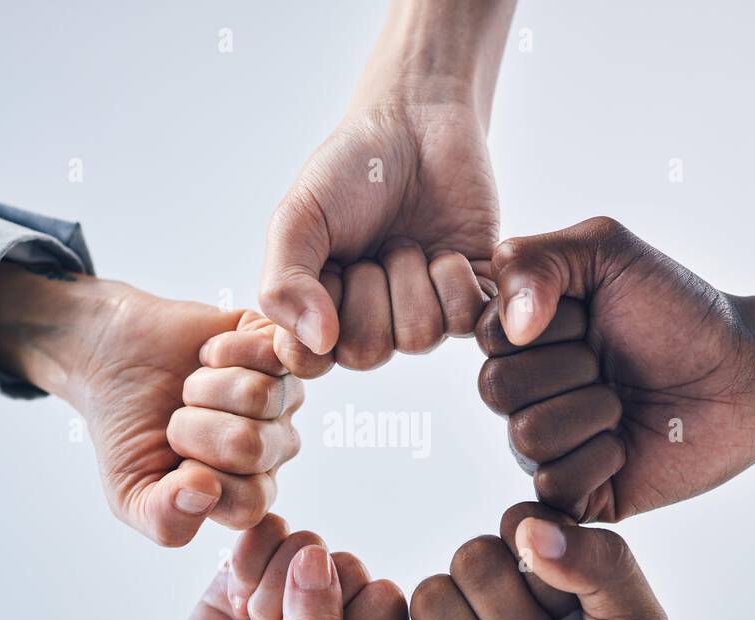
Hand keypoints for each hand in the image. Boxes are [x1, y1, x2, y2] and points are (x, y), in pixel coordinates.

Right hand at [0, 263, 301, 545]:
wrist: (111, 360)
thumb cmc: (128, 431)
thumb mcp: (130, 494)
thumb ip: (166, 519)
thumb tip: (205, 493)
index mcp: (248, 491)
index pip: (250, 503)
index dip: (200, 479)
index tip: (174, 463)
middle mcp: (274, 447)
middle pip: (252, 446)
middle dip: (194, 428)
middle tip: (176, 418)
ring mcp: (283, 396)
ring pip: (260, 396)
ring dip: (205, 387)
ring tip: (188, 388)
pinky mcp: (278, 347)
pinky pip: (274, 352)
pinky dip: (224, 350)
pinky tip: (207, 355)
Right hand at [130, 516, 406, 619]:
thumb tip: (316, 555)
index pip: (384, 599)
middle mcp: (335, 619)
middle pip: (345, 564)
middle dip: (305, 600)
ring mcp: (289, 594)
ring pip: (304, 542)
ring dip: (274, 580)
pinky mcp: (244, 578)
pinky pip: (262, 533)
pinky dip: (248, 557)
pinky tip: (234, 598)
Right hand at [258, 0, 513, 375]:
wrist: (418, 123)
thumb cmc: (350, 170)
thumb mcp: (297, 218)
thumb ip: (284, 284)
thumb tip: (319, 344)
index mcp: (317, 312)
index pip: (308, 361)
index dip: (314, 325)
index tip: (325, 272)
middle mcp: (368, 324)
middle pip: (367, 353)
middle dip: (369, 289)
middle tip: (371, 248)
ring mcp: (421, 315)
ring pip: (418, 337)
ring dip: (410, 276)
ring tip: (405, 241)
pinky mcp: (470, 300)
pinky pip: (465, 320)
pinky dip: (453, 277)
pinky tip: (442, 248)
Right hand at [481, 217, 754, 521]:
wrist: (745, 374)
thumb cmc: (680, 312)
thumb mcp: (605, 250)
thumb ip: (534, 260)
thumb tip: (513, 328)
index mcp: (521, 338)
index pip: (490, 336)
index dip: (548, 324)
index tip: (591, 315)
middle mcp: (526, 394)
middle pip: (498, 390)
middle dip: (570, 368)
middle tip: (612, 362)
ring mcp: (548, 446)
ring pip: (526, 439)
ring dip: (592, 412)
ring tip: (625, 402)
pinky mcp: (578, 494)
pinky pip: (554, 486)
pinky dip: (600, 460)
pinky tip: (627, 444)